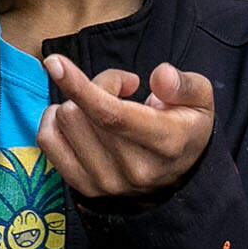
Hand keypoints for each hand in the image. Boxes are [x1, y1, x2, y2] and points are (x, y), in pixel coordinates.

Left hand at [36, 55, 212, 201]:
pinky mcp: (84, 186)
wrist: (178, 174)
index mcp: (165, 142)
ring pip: (63, 122)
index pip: (113, 116)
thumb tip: (160, 75)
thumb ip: (183, 84)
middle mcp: (134, 169)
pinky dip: (55, 120)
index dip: (81, 87)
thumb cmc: (185, 126)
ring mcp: (106, 182)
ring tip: (105, 106)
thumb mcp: (200, 99)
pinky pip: (47, 142)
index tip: (55, 62)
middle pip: (82, 112)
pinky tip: (77, 118)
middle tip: (120, 90)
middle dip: (96, 86)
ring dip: (77, 103)